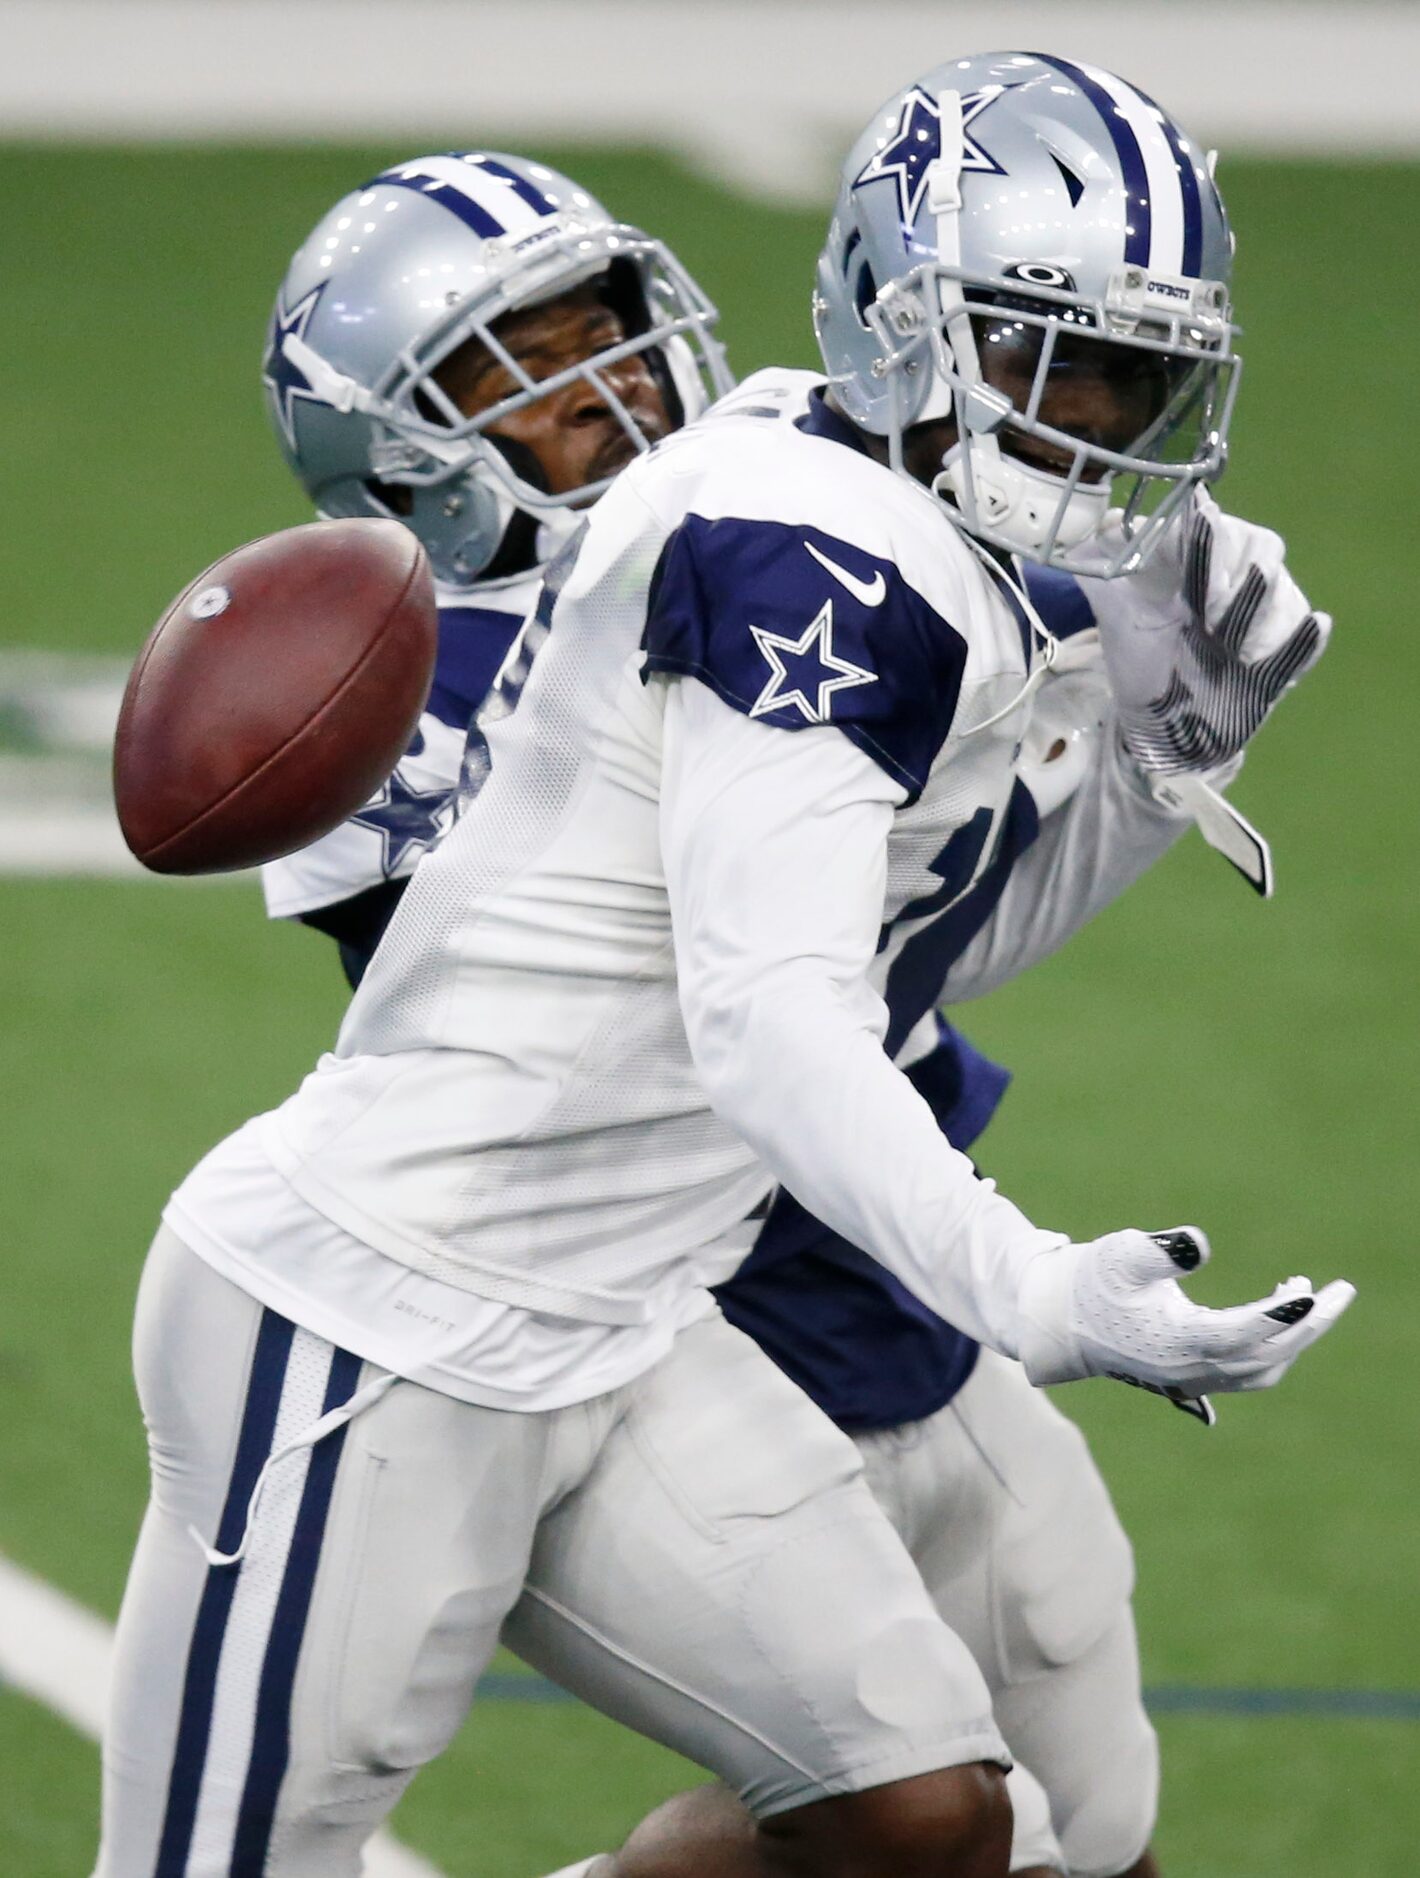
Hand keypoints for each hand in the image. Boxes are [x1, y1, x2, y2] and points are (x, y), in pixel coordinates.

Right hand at [1015, 1226, 1354, 1394]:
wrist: (1057, 1321)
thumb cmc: (1090, 1280)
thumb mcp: (1120, 1254)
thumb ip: (1160, 1250)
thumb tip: (1199, 1243)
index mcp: (1176, 1341)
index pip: (1243, 1332)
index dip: (1280, 1314)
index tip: (1308, 1291)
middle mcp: (1190, 1369)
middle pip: (1268, 1355)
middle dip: (1309, 1324)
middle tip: (1340, 1290)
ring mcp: (1192, 1380)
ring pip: (1263, 1369)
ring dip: (1293, 1337)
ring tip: (1302, 1291)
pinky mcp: (1192, 1379)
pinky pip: (1250, 1372)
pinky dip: (1273, 1347)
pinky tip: (1275, 1312)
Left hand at [1074, 490, 1329, 772]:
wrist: (1160, 726)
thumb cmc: (1138, 664)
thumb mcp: (1112, 616)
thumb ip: (1097, 573)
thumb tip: (1070, 540)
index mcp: (1195, 564)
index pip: (1219, 526)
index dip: (1215, 537)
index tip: (1203, 560)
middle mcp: (1233, 583)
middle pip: (1263, 548)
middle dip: (1243, 576)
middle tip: (1213, 615)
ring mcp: (1261, 619)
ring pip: (1287, 592)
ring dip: (1267, 616)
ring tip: (1241, 651)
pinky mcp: (1280, 657)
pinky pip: (1305, 640)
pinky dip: (1305, 638)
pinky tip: (1309, 630)